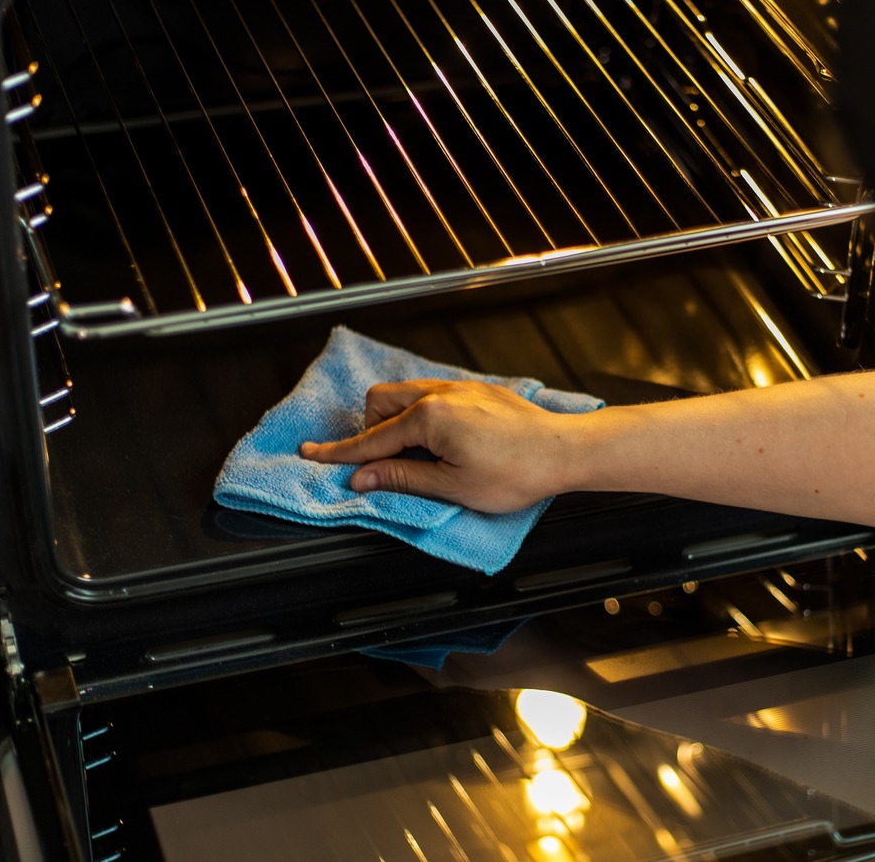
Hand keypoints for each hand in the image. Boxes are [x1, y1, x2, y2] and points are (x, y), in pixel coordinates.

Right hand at [298, 379, 591, 512]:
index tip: (311, 455)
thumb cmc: (516, 472)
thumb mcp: (453, 487)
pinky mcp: (475, 391)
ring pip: (405, 394)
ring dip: (395, 422)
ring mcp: (458, 388)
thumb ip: (403, 479)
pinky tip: (439, 441)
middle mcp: (440, 394)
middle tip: (383, 465)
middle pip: (380, 403)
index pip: (371, 441)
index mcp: (429, 418)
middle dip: (371, 433)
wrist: (563, 451)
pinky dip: (420, 415)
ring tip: (412, 455)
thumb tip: (363, 478)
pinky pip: (430, 394)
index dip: (339, 454)